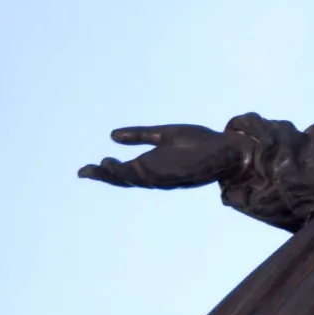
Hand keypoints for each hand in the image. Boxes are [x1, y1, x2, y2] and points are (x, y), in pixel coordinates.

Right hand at [78, 124, 251, 189]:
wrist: (229, 148)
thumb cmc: (202, 143)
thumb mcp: (165, 134)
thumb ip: (141, 135)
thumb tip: (112, 135)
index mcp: (154, 166)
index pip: (125, 171)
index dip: (106, 171)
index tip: (85, 169)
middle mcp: (158, 174)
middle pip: (126, 179)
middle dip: (106, 176)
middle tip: (84, 172)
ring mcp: (166, 176)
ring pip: (137, 179)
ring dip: (118, 175)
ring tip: (100, 166)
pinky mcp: (177, 174)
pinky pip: (153, 176)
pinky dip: (138, 173)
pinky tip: (124, 166)